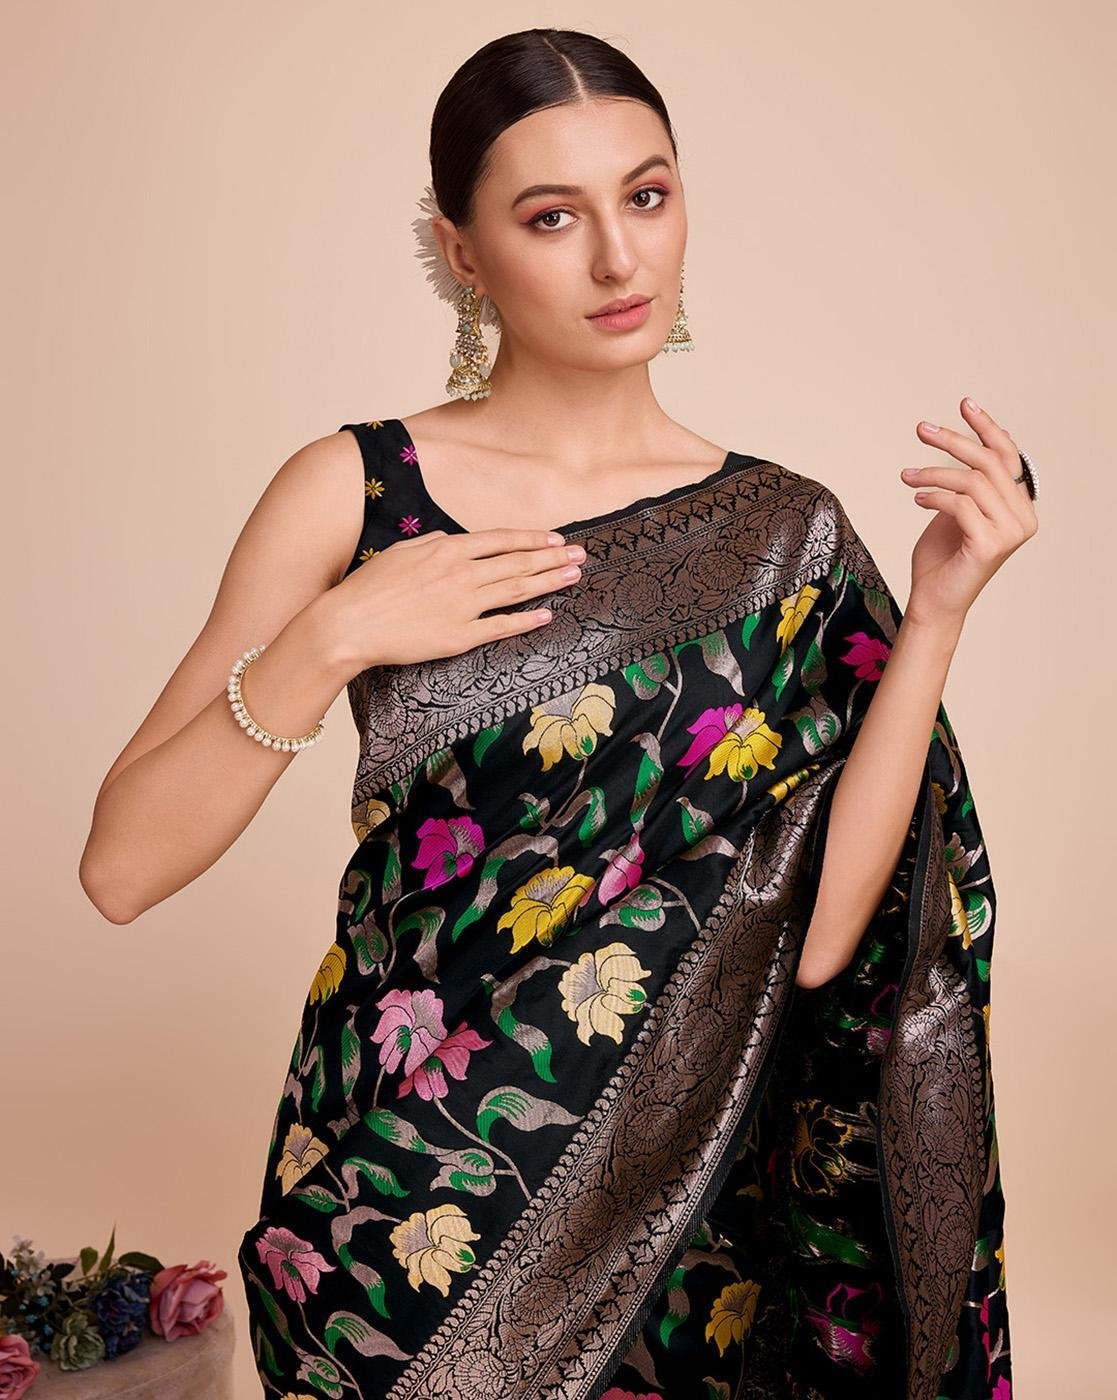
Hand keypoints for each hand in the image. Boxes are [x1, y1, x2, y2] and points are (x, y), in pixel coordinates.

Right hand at [331, 529, 585, 669]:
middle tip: (581, 555)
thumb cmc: (368, 588)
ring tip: (573, 576)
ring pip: (517, 590)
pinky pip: (501, 626)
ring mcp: (463, 605)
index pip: (501, 539)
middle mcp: (461, 574)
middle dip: (553, 557)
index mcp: (447, 549)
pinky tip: (547, 614)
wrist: (349, 624)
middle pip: (518, 562)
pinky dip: (526, 619)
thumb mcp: (400, 552)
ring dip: (549, 581)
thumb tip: (449, 538)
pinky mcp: (460, 636)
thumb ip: (430, 542)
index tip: (555, 538)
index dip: (532, 538)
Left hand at [899, 396, 1037, 628]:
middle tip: (921, 430)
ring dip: (933, 473)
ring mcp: (1010, 532)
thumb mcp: (955, 510)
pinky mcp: (990, 545)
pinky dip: (934, 496)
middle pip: (990, 462)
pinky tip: (916, 499)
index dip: (987, 427)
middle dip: (953, 441)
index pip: (1008, 455)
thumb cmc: (941, 557)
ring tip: (907, 476)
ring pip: (973, 481)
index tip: (964, 403)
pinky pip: (961, 504)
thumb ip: (968, 483)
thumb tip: (967, 444)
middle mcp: (1023, 517)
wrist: (933, 600)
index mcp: (1019, 506)